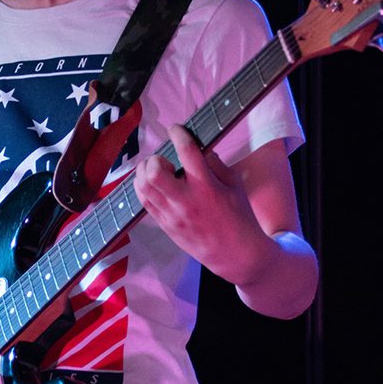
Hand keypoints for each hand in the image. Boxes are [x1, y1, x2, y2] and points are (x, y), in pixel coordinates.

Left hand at [133, 124, 267, 284]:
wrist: (236, 254)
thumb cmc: (239, 217)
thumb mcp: (234, 185)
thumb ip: (215, 164)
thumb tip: (199, 148)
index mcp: (206, 186)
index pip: (186, 152)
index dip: (178, 134)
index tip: (176, 129)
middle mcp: (185, 200)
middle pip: (154, 172)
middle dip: (154, 158)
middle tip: (163, 159)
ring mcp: (172, 215)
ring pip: (143, 187)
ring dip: (144, 172)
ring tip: (155, 170)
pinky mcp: (165, 225)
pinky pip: (144, 202)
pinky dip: (143, 188)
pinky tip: (152, 184)